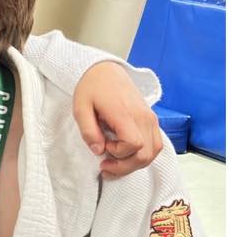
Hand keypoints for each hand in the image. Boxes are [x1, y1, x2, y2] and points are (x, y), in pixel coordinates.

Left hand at [71, 60, 163, 178]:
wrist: (106, 70)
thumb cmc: (92, 88)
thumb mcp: (80, 108)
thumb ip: (88, 131)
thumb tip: (98, 151)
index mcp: (126, 114)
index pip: (134, 145)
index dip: (119, 153)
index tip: (103, 148)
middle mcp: (143, 117)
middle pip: (146, 154)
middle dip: (125, 166)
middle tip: (105, 166)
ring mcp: (150, 118)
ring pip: (154, 151)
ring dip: (135, 163)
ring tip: (115, 162)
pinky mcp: (151, 119)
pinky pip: (155, 143)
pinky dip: (143, 154)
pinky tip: (125, 153)